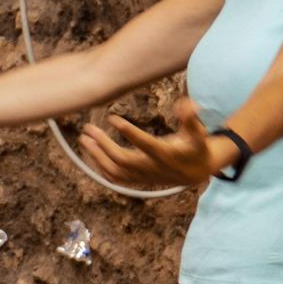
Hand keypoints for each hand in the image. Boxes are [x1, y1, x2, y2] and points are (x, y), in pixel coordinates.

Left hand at [77, 99, 223, 188]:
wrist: (195, 173)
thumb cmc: (196, 148)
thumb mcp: (198, 134)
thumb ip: (191, 119)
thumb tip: (186, 103)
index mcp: (165, 155)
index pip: (144, 144)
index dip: (128, 131)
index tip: (111, 118)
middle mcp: (151, 168)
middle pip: (122, 160)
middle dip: (103, 145)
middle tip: (88, 129)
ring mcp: (142, 176)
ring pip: (114, 171)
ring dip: (97, 156)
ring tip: (84, 139)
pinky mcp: (137, 180)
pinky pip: (115, 178)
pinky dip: (101, 167)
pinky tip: (91, 152)